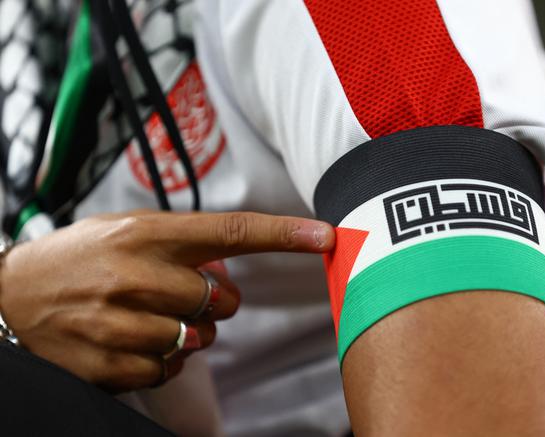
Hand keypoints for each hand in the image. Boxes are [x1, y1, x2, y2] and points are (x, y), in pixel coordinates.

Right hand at [0, 210, 333, 391]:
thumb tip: (230, 272)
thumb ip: (181, 245)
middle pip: (223, 301)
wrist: (10, 296)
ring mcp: (121, 321)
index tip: (325, 236)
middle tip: (180, 295)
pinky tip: (129, 341)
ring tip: (146, 318)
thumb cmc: (78, 258)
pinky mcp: (109, 363)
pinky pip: (169, 371)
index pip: (231, 231)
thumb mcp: (125, 231)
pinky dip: (161, 361)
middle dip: (215, 304)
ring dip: (188, 335)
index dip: (284, 235)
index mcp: (147, 233)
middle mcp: (136, 273)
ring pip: (199, 341)